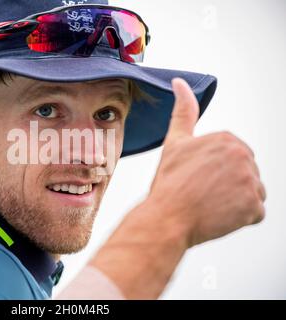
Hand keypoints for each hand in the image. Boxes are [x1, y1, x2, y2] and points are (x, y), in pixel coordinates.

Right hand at [147, 78, 265, 246]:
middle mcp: (243, 157)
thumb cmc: (169, 183)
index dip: (215, 171)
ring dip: (236, 201)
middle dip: (228, 184)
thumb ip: (184, 111)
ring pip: (252, 192)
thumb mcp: (175, 142)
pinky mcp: (254, 207)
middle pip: (246, 174)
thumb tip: (180, 83)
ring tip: (210, 204)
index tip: (199, 178)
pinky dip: (241, 217)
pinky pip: (255, 213)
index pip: (234, 157)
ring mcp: (251, 183)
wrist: (167, 217)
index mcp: (227, 140)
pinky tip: (220, 215)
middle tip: (203, 192)